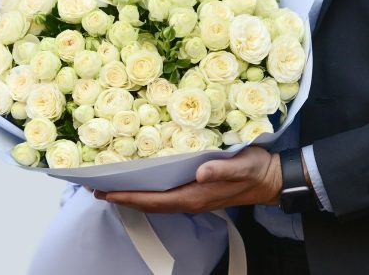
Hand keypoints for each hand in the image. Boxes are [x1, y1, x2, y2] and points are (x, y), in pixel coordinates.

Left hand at [93, 146, 282, 212]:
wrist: (270, 179)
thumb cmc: (255, 170)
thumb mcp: (242, 166)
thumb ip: (221, 170)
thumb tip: (200, 172)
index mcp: (195, 195)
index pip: (155, 200)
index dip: (129, 197)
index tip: (106, 192)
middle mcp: (190, 199)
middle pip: (150, 203)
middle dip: (123, 198)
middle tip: (98, 189)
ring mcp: (193, 196)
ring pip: (156, 200)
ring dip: (133, 195)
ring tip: (113, 187)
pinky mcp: (197, 190)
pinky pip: (165, 195)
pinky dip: (148, 191)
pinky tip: (143, 182)